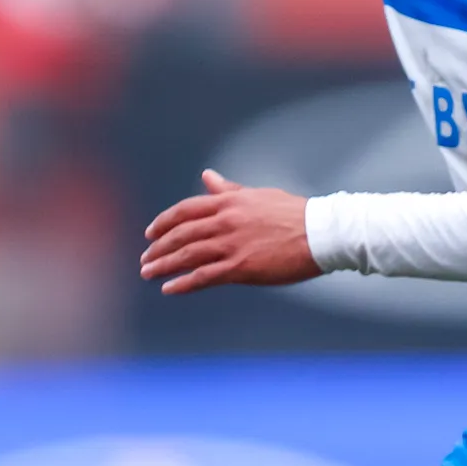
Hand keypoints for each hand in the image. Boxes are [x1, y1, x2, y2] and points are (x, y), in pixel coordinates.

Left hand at [139, 169, 320, 293]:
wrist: (321, 233)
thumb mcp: (258, 196)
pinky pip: (203, 277)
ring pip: (187, 255)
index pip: (185, 210)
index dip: (163, 222)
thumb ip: (229, 190)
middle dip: (158, 247)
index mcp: (230, 202)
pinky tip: (169, 289)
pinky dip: (183, 283)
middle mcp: (225, 221)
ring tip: (148, 273)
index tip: (150, 233)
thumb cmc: (294, 213)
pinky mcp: (240, 267)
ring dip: (163, 265)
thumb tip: (207, 176)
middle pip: (181, 234)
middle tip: (145, 259)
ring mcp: (232, 245)